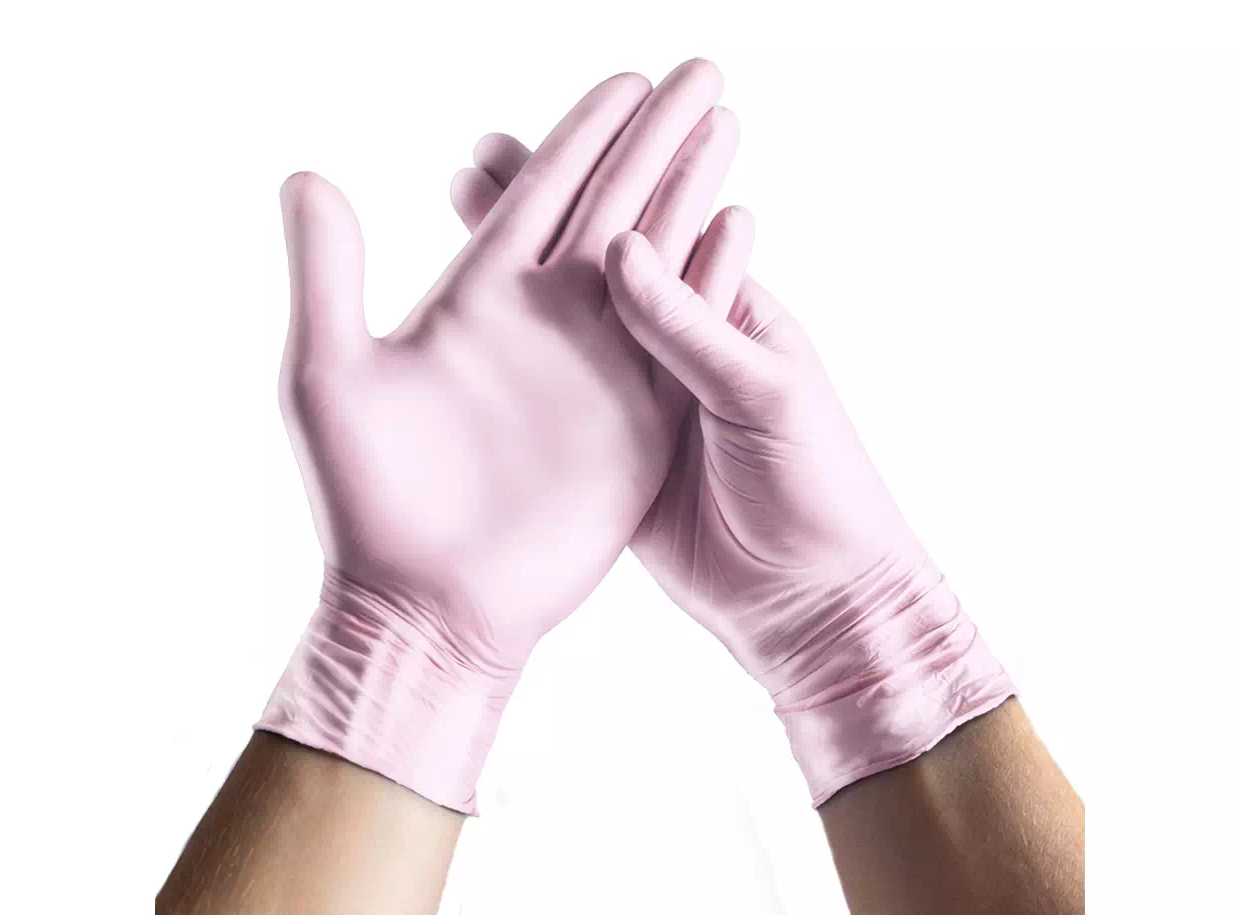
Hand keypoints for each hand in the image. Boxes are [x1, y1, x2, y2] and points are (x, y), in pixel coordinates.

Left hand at [260, 60, 752, 812]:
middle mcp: (548, 324)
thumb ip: (327, 275)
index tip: (622, 78)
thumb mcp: (329, 379)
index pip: (542, 193)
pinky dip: (709, 287)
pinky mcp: (637, 427)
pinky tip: (739, 228)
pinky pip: (681, 343)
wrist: (429, 607)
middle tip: (698, 72)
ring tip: (726, 128)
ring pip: (657, 262)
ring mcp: (599, 373)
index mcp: (479, 300)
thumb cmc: (367, 505)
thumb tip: (307, 174)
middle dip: (654, 140)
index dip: (582, 135)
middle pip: (613, 207)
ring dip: (692, 194)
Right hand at [451, 137, 1014, 802]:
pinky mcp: (609, 452)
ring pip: (564, 320)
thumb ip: (691, 327)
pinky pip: (556, 393)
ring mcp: (635, 398)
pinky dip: (516, 358)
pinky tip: (472, 330)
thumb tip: (623, 246)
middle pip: (594, 261)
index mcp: (724, 310)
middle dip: (543, 207)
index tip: (541, 138)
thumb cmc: (814, 485)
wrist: (808, 599)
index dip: (602, 176)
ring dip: (519, 273)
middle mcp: (674, 343)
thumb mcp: (764, 394)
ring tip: (464, 216)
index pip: (652, 224)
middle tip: (476, 158)